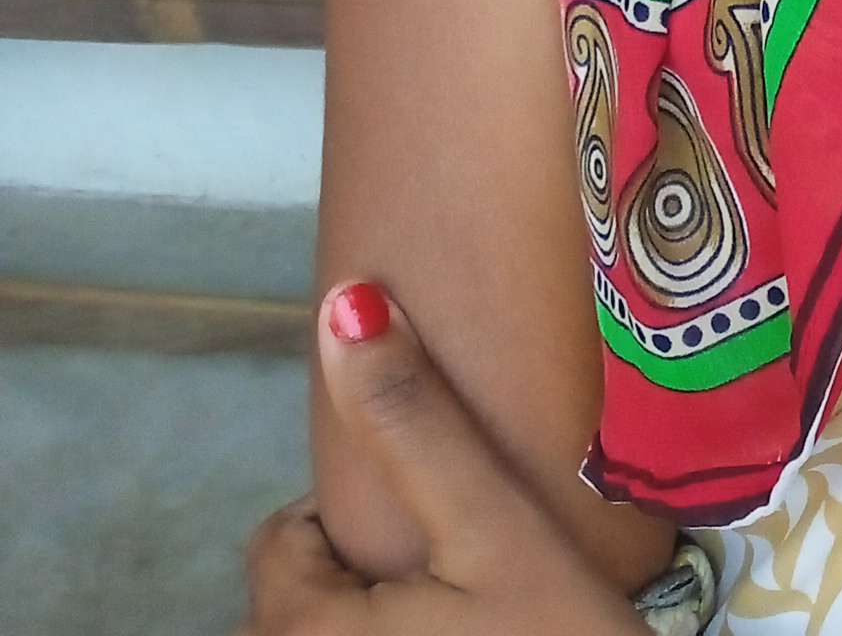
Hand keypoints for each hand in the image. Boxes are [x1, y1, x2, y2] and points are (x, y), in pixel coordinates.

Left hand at [239, 284, 640, 632]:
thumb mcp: (494, 525)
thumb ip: (412, 419)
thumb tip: (344, 302)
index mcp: (297, 635)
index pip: (284, 539)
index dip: (363, 523)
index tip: (446, 543)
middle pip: (297, 605)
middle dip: (363, 584)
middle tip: (463, 587)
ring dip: (376, 628)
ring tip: (467, 626)